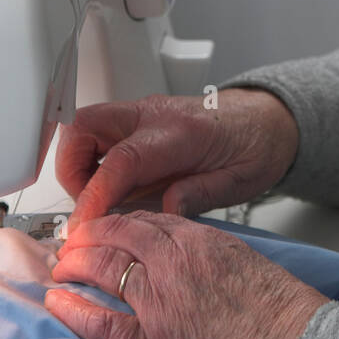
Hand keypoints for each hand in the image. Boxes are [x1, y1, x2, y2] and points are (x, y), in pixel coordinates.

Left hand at [44, 211, 328, 338]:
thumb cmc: (282, 311)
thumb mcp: (246, 262)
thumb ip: (213, 255)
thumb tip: (196, 259)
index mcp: (201, 241)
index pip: (149, 220)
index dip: (122, 222)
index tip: (109, 226)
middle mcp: (175, 263)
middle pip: (118, 236)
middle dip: (90, 235)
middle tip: (75, 241)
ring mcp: (161, 300)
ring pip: (103, 269)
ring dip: (76, 264)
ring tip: (62, 266)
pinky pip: (102, 321)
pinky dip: (74, 309)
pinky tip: (58, 301)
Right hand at [56, 88, 298, 232]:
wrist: (267, 119)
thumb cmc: (256, 146)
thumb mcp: (241, 180)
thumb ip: (202, 194)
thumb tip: (165, 209)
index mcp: (182, 133)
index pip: (123, 160)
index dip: (96, 194)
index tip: (83, 225)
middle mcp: (155, 115)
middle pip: (85, 127)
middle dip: (71, 171)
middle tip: (89, 208)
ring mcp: (142, 113)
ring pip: (82, 127)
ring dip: (77, 166)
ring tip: (101, 200)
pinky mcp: (136, 120)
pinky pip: (96, 134)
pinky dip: (89, 161)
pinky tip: (111, 187)